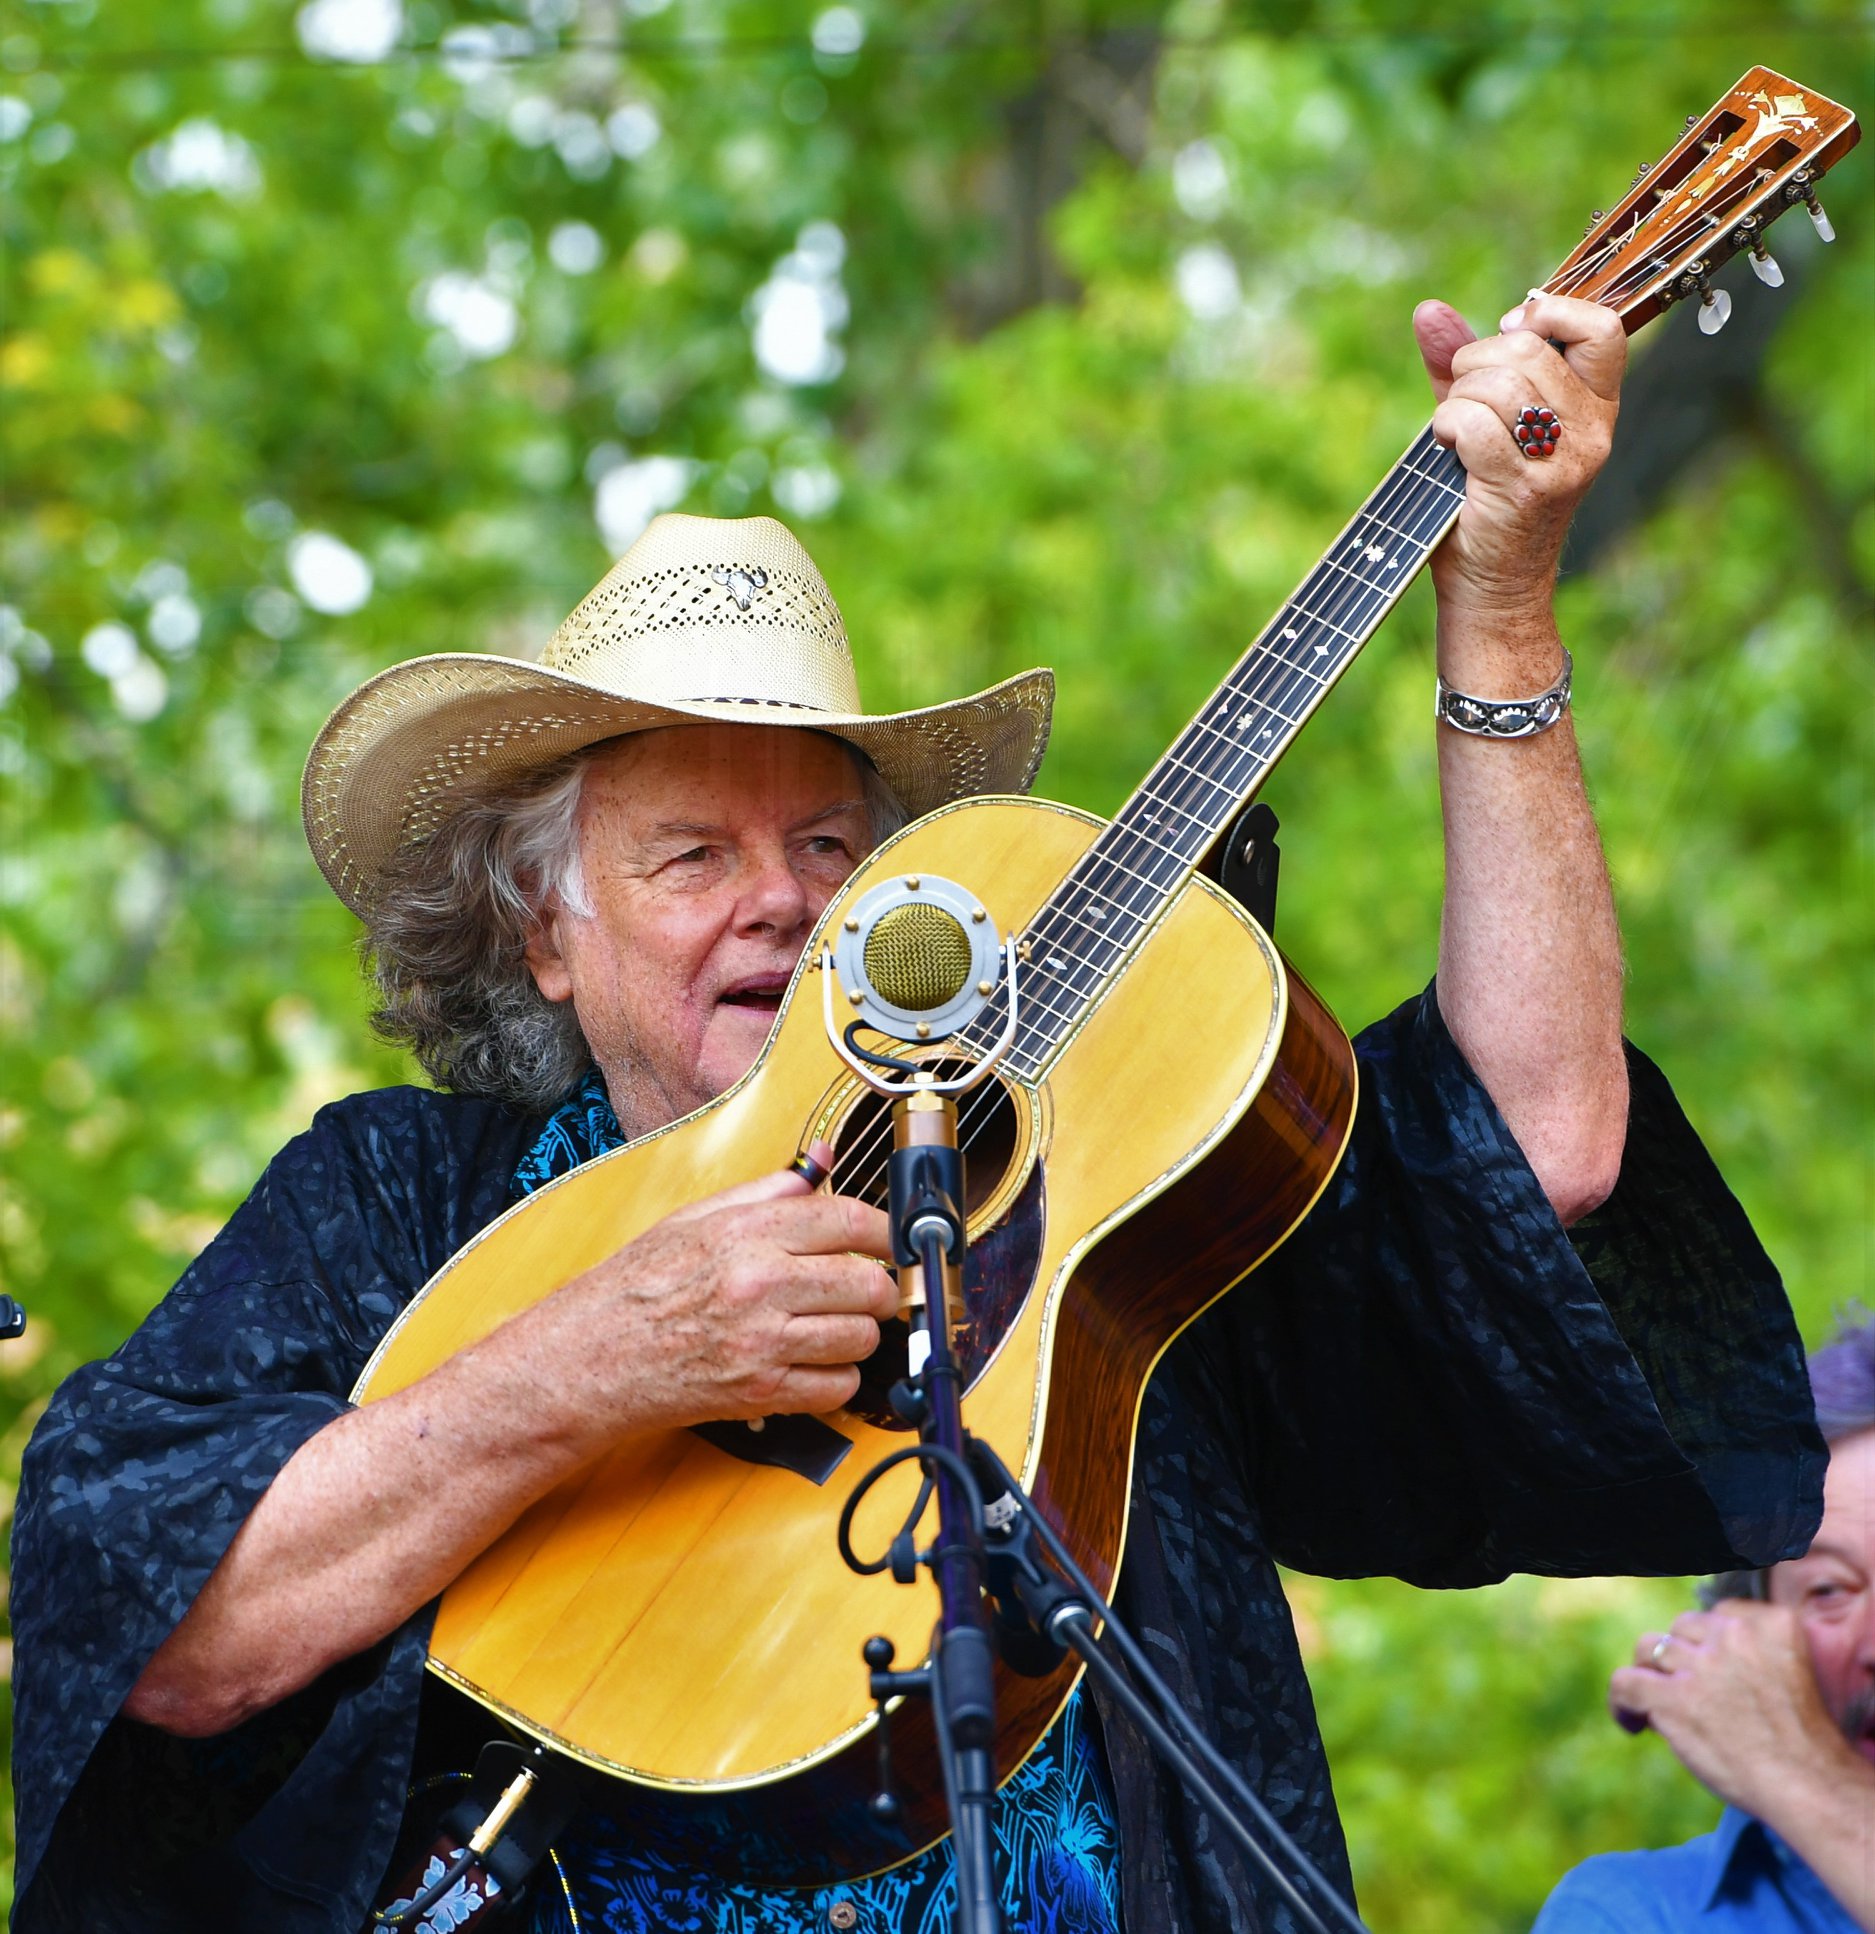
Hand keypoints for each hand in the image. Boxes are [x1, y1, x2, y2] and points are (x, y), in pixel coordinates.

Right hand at [536, 1147, 897, 1436]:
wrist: (590, 1356)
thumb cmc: (638, 1286)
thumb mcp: (697, 1218)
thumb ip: (768, 1190)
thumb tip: (820, 1161)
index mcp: (747, 1233)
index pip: (850, 1221)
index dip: (886, 1232)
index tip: (892, 1242)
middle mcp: (759, 1284)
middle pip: (868, 1283)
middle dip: (879, 1288)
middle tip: (868, 1290)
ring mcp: (762, 1342)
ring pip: (860, 1338)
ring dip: (859, 1335)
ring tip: (835, 1327)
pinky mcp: (760, 1393)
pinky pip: (837, 1388)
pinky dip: (837, 1379)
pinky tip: (815, 1363)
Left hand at [1414, 292, 1623, 615]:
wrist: (1492, 587)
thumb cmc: (1485, 501)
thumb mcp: (1482, 421)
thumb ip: (1461, 364)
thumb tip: (1428, 311)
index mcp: (1598, 407)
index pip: (1602, 328)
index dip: (1548, 316)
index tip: (1508, 336)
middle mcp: (1592, 432)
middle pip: (1529, 350)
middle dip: (1475, 363)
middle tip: (1462, 400)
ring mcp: (1564, 461)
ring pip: (1497, 383)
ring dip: (1456, 399)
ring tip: (1453, 433)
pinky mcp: (1526, 486)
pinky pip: (1474, 423)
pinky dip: (1446, 427)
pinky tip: (1446, 448)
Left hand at [1610, 1600, 1864, 1825]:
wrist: (1811, 1787)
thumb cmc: (1807, 1745)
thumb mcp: (1795, 1675)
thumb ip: (1754, 1654)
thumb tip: (1695, 1656)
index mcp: (1772, 1624)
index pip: (1720, 1613)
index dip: (1709, 1643)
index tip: (1712, 1667)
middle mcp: (1733, 1635)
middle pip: (1682, 1629)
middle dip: (1682, 1658)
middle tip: (1688, 1693)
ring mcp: (1700, 1665)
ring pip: (1650, 1648)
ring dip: (1651, 1675)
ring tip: (1656, 1705)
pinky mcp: (1673, 1698)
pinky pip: (1625, 1683)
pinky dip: (1621, 1703)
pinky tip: (1632, 1723)